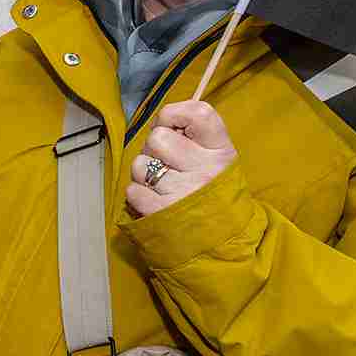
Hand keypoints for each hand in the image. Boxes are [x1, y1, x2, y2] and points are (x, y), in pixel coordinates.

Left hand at [125, 100, 236, 217]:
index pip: (198, 113)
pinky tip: (156, 200)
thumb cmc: (214, 195)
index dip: (175, 114)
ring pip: (140, 164)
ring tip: (162, 185)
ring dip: (144, 173)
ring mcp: (182, 193)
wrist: (222, 243)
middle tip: (167, 164)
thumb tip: (163, 119)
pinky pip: (132, 190)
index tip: (174, 127)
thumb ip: (196, 138)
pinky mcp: (161, 214)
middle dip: (154, 149)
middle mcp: (205, 171)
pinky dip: (138, 195)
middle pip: (157, 137)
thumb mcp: (219, 162)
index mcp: (222, 153)